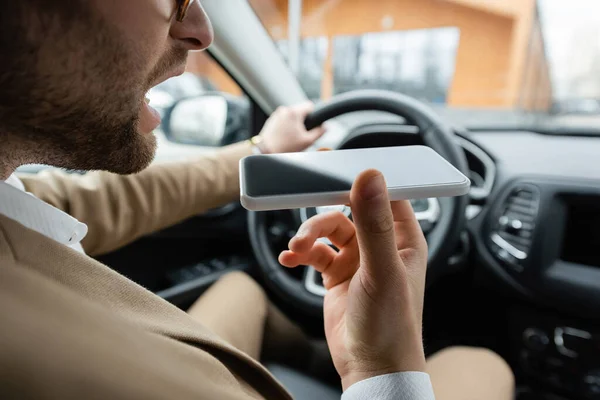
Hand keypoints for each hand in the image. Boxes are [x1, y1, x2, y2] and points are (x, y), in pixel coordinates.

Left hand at [258, 102, 325, 153]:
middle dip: (303, 120)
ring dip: (295, 123)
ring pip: (292, 115)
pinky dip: (286, 125)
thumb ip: (319, 132)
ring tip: (292, 136)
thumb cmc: (285, 147)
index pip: (310, 105)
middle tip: (302, 133)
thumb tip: (325, 127)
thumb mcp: (307, 141)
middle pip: (300, 110)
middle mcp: (284, 110)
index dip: (314, 114)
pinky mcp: (272, 119)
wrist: (266, 151)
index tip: (313, 123)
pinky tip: (285, 136)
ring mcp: (276, 114)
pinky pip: (283, 119)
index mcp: (294, 112)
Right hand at [279, 170, 428, 389]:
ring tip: (297, 247)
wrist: (370, 368)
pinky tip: (290, 257)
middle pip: (350, 207)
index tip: (336, 162)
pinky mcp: (337, 274)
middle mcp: (380, 244)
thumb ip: (374, 224)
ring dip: (309, 234)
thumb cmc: (390, 325)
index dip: (362, 176)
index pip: (385, 193)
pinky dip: (301, 252)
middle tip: (303, 187)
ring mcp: (357, 259)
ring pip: (328, 229)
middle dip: (325, 203)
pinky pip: (315, 252)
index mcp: (403, 238)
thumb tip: (370, 177)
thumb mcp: (382, 271)